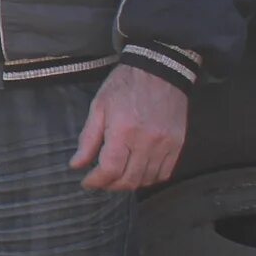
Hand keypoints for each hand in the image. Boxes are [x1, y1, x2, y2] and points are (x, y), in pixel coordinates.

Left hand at [72, 64, 188, 191]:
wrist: (159, 70)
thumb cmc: (125, 85)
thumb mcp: (98, 107)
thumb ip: (88, 139)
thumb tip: (77, 165)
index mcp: (124, 130)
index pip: (110, 169)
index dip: (96, 181)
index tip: (87, 182)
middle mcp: (147, 141)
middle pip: (129, 179)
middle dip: (111, 186)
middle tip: (100, 182)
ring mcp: (166, 144)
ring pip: (147, 179)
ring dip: (129, 184)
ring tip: (117, 178)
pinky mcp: (178, 144)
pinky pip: (165, 172)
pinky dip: (149, 178)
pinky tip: (138, 172)